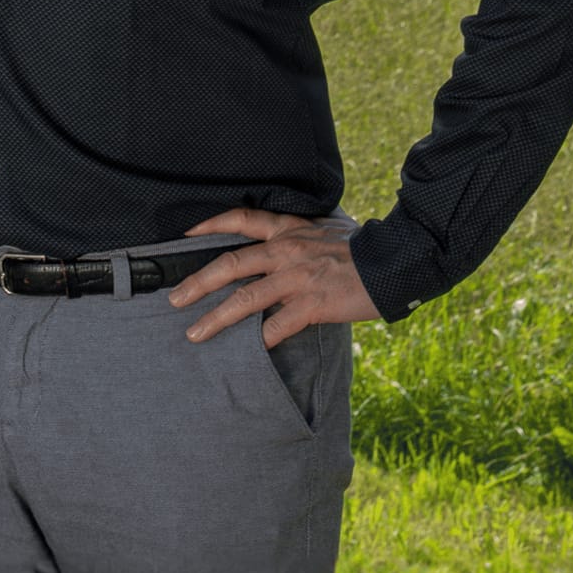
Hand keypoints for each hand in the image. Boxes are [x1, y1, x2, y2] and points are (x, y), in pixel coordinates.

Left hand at [166, 208, 380, 347]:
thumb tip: (280, 252)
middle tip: (174, 299)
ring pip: (245, 299)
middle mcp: (286, 251)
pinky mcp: (313, 304)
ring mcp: (298, 278)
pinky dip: (260, 341)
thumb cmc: (363, 250)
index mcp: (289, 230)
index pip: (241, 219)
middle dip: (197, 283)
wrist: (397, 260)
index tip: (186, 235)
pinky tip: (248, 353)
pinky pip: (277, 327)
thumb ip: (299, 241)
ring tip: (196, 333)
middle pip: (230, 264)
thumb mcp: (325, 233)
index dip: (210, 225)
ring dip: (216, 318)